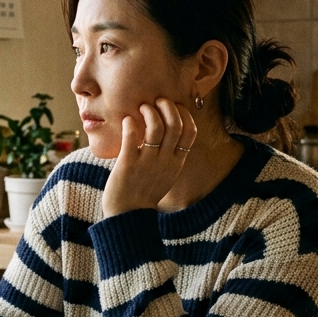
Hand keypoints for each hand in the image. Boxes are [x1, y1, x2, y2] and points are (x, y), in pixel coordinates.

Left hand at [103, 98, 197, 216]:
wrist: (127, 215)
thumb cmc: (143, 192)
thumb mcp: (165, 175)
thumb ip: (169, 156)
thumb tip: (167, 132)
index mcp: (176, 163)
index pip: (190, 132)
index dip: (183, 114)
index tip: (173, 107)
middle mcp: (165, 161)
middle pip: (175, 125)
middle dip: (168, 106)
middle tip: (157, 101)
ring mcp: (147, 163)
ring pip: (156, 128)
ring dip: (149, 111)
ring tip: (142, 107)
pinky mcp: (128, 164)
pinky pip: (132, 137)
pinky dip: (130, 124)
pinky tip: (127, 120)